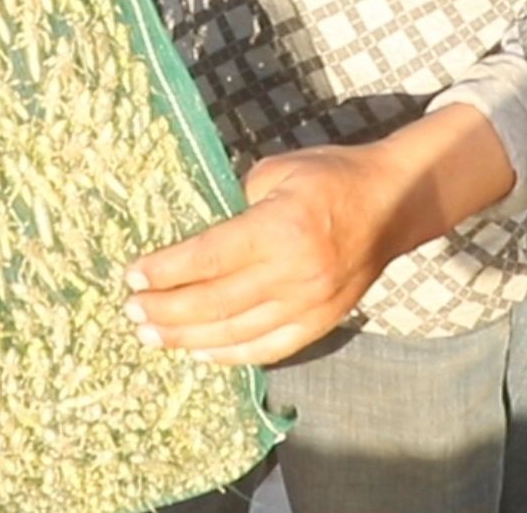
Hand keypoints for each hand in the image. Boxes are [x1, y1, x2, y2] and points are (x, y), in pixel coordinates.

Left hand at [125, 144, 402, 366]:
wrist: (395, 202)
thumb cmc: (331, 177)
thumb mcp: (278, 171)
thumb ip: (236, 200)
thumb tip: (199, 232)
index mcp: (280, 228)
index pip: (209, 258)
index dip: (166, 271)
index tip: (132, 275)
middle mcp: (294, 272)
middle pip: (215, 302)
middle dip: (166, 309)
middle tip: (131, 310)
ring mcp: (310, 303)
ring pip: (237, 332)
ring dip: (187, 337)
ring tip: (152, 335)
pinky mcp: (322, 320)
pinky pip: (269, 348)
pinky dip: (231, 354)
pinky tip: (199, 352)